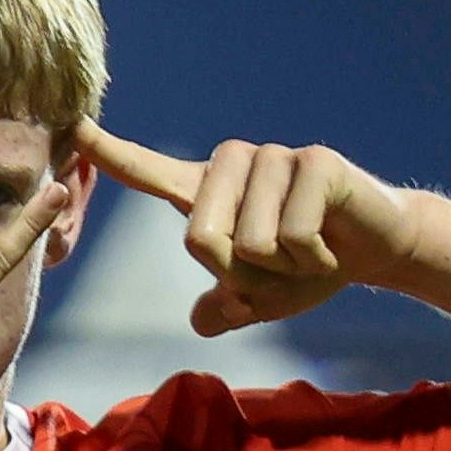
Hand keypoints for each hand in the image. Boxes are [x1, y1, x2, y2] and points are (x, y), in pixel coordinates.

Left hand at [74, 121, 422, 335]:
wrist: (375, 249)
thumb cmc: (307, 267)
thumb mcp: (259, 299)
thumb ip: (225, 308)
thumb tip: (203, 321)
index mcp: (206, 192)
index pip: (148, 171)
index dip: (111, 153)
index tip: (75, 129)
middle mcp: (231, 166)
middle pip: (199, 238)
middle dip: (239, 275)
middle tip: (275, 267)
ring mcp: (273, 158)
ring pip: (249, 242)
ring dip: (280, 269)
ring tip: (305, 250)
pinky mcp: (314, 160)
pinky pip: (290, 235)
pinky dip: (310, 259)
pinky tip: (329, 245)